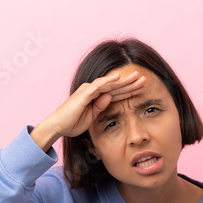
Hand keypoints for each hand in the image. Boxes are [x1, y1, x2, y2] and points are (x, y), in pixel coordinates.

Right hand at [30, 70, 145, 150]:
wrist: (57, 126)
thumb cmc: (71, 123)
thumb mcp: (91, 117)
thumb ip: (100, 107)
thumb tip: (109, 98)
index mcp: (95, 97)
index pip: (115, 93)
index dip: (129, 91)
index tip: (142, 90)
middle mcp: (92, 90)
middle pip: (115, 86)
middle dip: (130, 83)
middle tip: (145, 79)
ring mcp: (88, 90)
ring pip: (110, 84)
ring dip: (124, 80)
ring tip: (137, 76)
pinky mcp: (84, 93)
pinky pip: (99, 85)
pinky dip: (109, 81)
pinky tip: (118, 77)